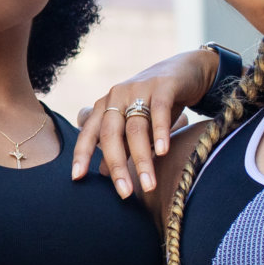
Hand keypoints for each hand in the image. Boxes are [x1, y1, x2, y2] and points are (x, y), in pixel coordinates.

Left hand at [71, 47, 220, 197]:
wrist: (186, 71)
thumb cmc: (155, 104)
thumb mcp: (135, 125)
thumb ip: (120, 146)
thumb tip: (102, 173)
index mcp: (105, 106)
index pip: (88, 133)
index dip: (81, 154)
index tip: (76, 178)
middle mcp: (116, 96)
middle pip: (111, 134)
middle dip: (116, 166)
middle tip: (124, 193)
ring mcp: (138, 88)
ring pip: (135, 128)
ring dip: (142, 158)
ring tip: (149, 184)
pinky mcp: (162, 85)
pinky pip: (158, 110)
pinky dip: (159, 132)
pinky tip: (163, 151)